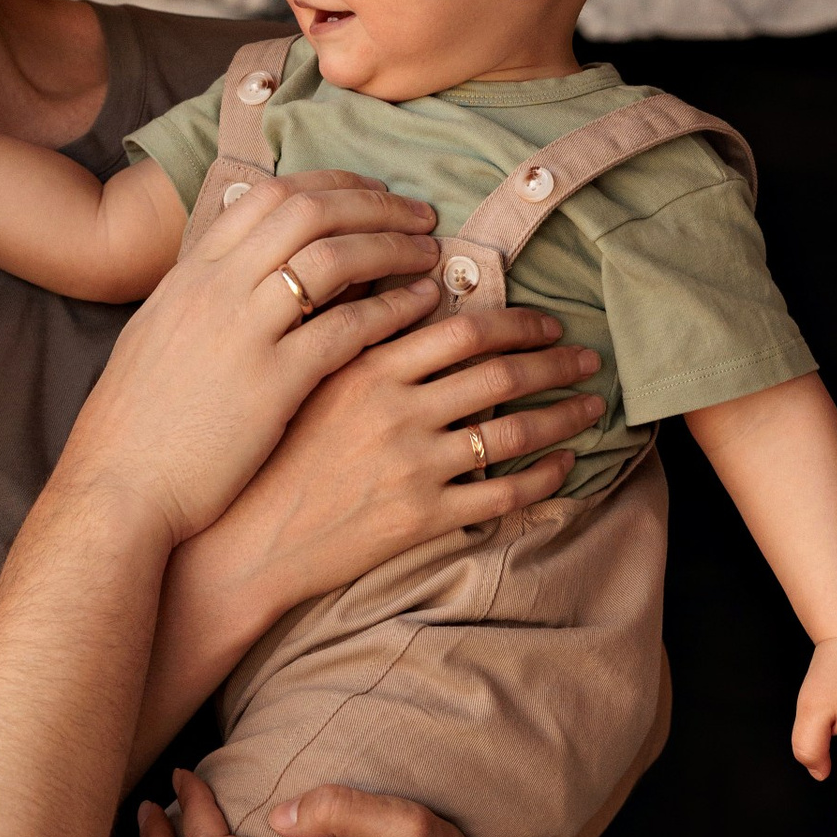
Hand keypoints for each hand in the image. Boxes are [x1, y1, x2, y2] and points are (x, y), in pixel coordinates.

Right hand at [60, 177, 441, 550]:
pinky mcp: (272, 385)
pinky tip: (422, 306)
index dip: (330, 184)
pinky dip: (393, 308)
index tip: (371, 192)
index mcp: (189, 276)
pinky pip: (348, 327)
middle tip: (418, 213)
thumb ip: (201, 300)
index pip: (269, 196)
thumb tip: (240, 276)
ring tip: (429, 254)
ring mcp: (243, 333)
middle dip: (373, 204)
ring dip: (392, 248)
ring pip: (334, 258)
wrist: (115, 488)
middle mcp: (216, 290)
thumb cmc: (135, 428)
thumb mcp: (156, 337)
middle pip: (310, 211)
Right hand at [181, 299, 602, 624]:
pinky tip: (565, 466)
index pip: (463, 328)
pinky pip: (503, 495)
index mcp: (367, 368)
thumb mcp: (302, 382)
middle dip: (556, 362)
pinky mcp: (421, 518)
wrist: (243, 545)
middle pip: (500, 372)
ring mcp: (412, 466)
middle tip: (589, 356)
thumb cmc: (267, 459)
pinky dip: (545, 478)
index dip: (517, 322)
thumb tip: (405, 292)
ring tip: (592, 405)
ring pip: (513, 431)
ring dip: (564, 414)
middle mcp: (396, 411)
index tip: (546, 323)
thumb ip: (353, 337)